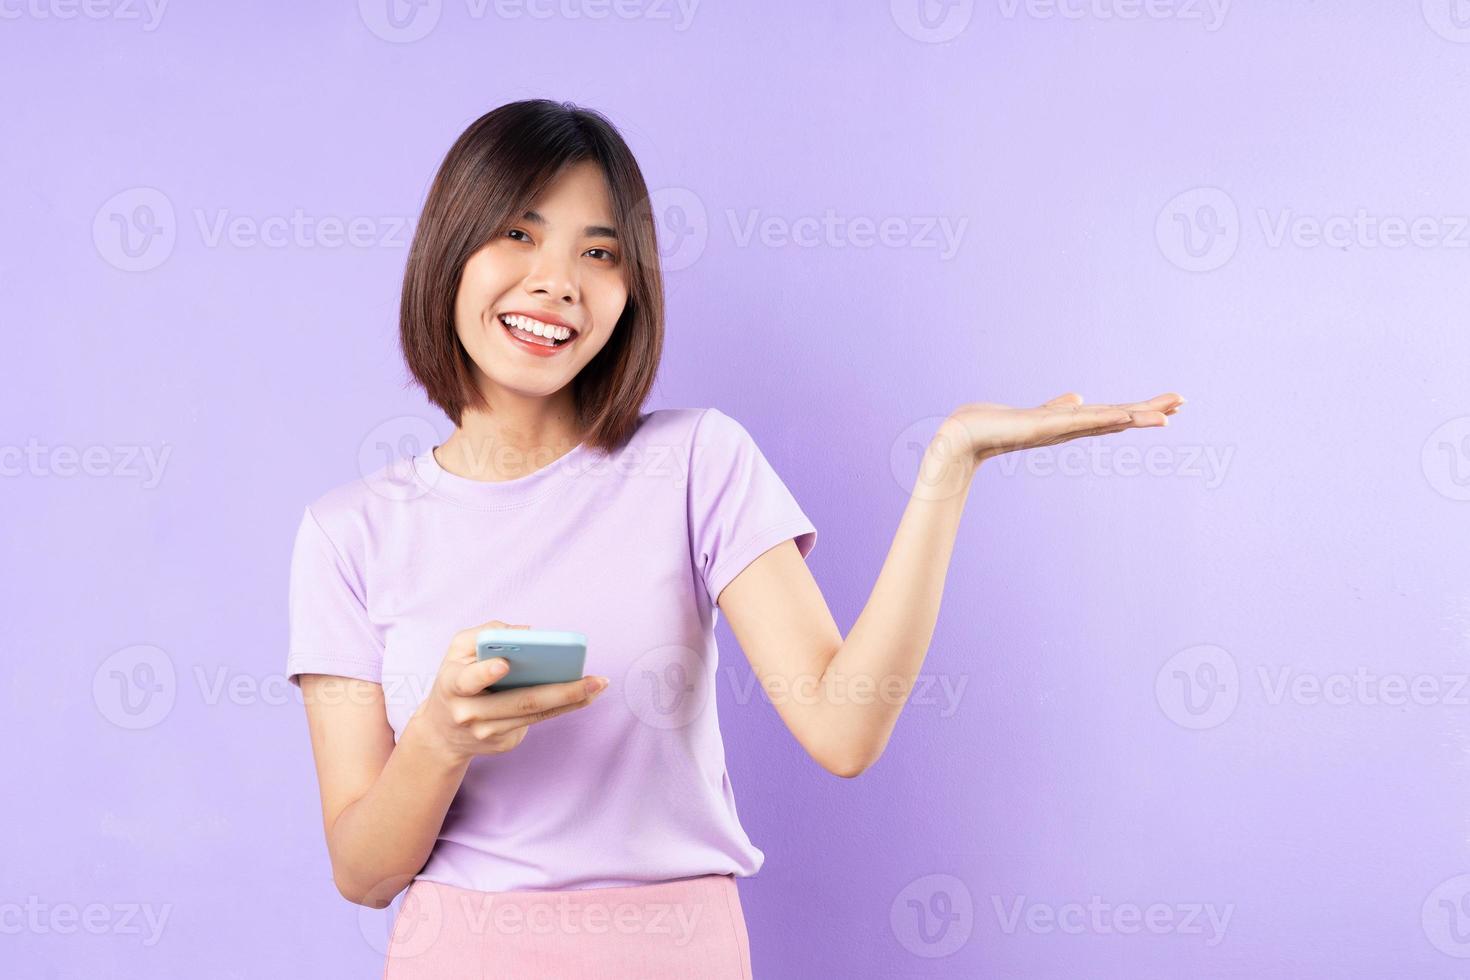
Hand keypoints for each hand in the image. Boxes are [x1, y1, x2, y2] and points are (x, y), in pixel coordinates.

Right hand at [411, 619, 609, 764]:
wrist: (442, 733)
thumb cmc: (456, 679)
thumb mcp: (457, 651)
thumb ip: (485, 633)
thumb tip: (525, 631)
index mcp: (453, 686)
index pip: (468, 680)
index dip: (485, 673)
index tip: (504, 664)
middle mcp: (470, 714)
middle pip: (521, 702)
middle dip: (561, 690)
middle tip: (594, 679)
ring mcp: (488, 733)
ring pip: (536, 715)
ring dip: (573, 700)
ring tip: (600, 684)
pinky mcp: (504, 743)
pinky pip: (537, 722)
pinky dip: (563, 707)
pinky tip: (585, 695)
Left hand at [938, 391, 1183, 464]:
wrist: (963, 437)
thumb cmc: (996, 425)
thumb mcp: (1035, 413)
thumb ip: (1058, 406)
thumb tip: (1078, 396)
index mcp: (1071, 423)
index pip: (1113, 413)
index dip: (1141, 408)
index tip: (1171, 403)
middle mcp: (1069, 428)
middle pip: (1118, 416)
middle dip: (1150, 410)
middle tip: (1184, 401)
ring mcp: (1058, 429)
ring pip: (1105, 420)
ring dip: (1136, 416)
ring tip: (1166, 414)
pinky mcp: (1042, 428)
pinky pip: (1078, 422)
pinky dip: (1102, 418)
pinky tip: (1123, 415)